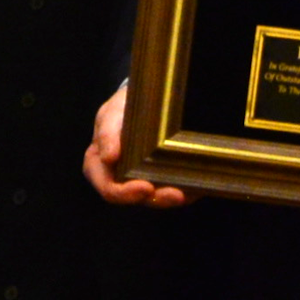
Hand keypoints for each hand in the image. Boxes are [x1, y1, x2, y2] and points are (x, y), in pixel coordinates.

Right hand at [83, 84, 193, 207]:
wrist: (146, 100)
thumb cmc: (123, 109)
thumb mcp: (111, 114)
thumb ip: (107, 133)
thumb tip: (109, 157)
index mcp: (102, 169)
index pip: (109, 190)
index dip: (125, 194)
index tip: (144, 187)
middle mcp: (123, 180)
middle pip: (138, 198)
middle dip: (157, 199)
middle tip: (175, 194)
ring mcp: (145, 180)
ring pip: (159, 198)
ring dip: (174, 197)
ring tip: (186, 192)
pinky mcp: (166, 177)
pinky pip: (177, 189)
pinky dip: (187, 189)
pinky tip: (197, 185)